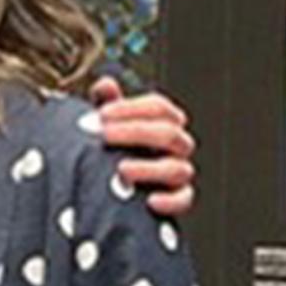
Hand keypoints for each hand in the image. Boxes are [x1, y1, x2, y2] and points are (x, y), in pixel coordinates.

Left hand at [90, 76, 195, 215]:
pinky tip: (149, 200)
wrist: (109, 186)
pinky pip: (183, 200)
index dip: (132, 108)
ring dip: (149, 168)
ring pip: (179, 168)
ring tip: (120, 169)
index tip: (102, 114)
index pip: (159, 107)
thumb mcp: (108, 125)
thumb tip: (106, 84)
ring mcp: (178, 172)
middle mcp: (175, 146)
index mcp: (162, 123)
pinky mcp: (176, 199)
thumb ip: (107, 103)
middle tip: (105, 136)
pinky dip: (170, 201)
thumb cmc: (112, 147)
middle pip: (169, 133)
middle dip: (136, 132)